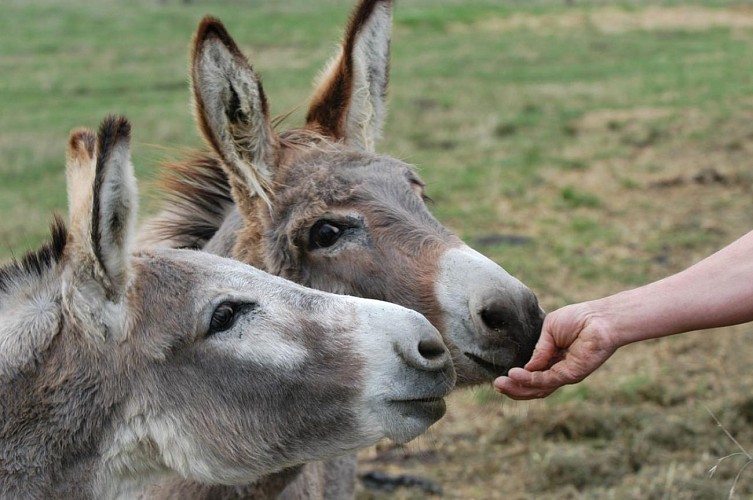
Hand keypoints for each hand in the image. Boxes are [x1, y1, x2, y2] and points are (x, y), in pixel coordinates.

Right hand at [494, 303, 618, 399]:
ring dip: (518, 388)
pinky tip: (515, 374)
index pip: (532, 374)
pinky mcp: (571, 375)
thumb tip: (525, 368)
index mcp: (552, 358)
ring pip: (538, 388)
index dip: (517, 378)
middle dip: (514, 388)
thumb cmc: (578, 319)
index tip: (501, 376)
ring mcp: (564, 374)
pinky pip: (546, 380)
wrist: (599, 318)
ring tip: (501, 384)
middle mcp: (558, 370)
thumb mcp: (549, 330)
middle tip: (497, 385)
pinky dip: (529, 379)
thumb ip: (538, 350)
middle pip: (533, 387)